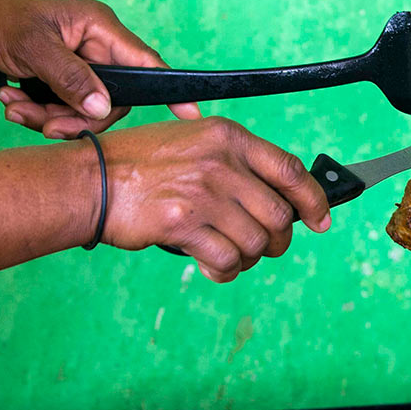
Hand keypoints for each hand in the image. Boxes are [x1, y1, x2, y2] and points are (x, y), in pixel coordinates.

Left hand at [0, 0, 199, 137]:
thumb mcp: (32, 48)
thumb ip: (70, 78)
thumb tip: (104, 107)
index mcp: (99, 28)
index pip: (146, 63)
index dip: (169, 90)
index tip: (191, 114)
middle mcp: (95, 46)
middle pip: (110, 98)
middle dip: (73, 116)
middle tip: (40, 123)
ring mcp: (79, 63)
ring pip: (84, 107)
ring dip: (48, 116)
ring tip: (13, 107)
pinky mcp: (61, 77)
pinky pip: (63, 107)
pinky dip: (38, 111)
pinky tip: (11, 101)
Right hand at [95, 116, 330, 281]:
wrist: (89, 181)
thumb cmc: (138, 164)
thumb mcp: (192, 141)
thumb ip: (235, 162)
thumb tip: (278, 197)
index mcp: (228, 137)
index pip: (291, 170)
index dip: (314, 201)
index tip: (321, 220)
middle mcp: (221, 162)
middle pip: (279, 215)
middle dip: (279, 240)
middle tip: (267, 247)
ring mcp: (204, 194)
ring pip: (256, 242)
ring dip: (250, 257)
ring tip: (233, 256)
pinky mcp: (184, 225)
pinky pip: (226, 260)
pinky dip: (227, 272)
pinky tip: (217, 268)